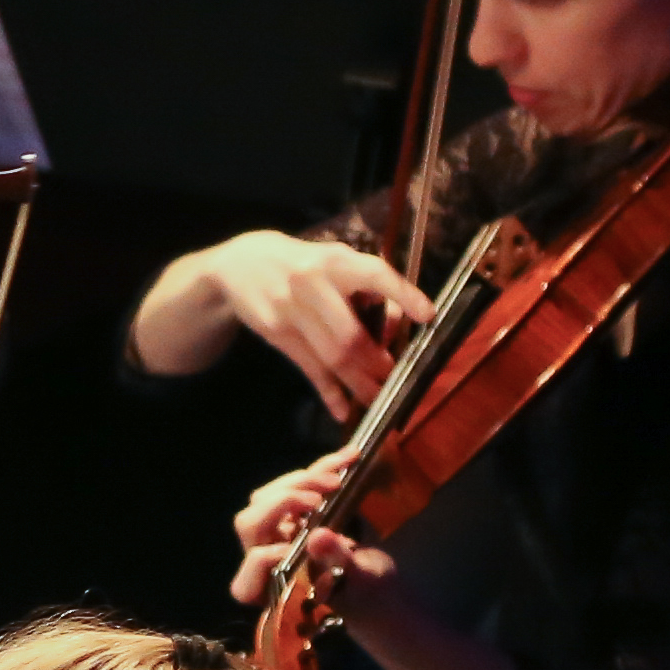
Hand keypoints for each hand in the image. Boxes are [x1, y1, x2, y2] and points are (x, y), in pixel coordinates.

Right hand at [202, 231, 428, 424]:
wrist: (241, 264)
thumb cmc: (305, 263)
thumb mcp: (336, 261)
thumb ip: (367, 287)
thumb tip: (395, 325)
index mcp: (336, 260)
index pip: (374, 275)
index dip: (402, 295)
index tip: (428, 316)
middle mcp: (312, 283)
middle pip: (349, 334)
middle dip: (377, 363)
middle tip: (395, 380)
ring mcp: (290, 310)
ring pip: (331, 357)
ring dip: (358, 384)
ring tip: (378, 399)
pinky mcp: (276, 333)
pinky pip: (308, 368)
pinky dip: (328, 392)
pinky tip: (343, 409)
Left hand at [229, 456, 390, 616]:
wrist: (377, 582)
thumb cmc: (367, 593)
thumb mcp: (362, 581)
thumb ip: (340, 561)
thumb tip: (318, 535)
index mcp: (270, 588)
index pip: (252, 567)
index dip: (273, 552)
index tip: (314, 540)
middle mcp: (264, 559)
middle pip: (251, 522)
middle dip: (283, 502)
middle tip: (319, 500)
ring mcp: (275, 533)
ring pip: (267, 496)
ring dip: (300, 481)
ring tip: (337, 479)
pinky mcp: (293, 513)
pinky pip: (294, 485)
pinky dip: (320, 469)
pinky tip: (348, 458)